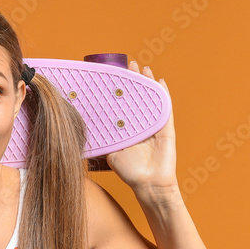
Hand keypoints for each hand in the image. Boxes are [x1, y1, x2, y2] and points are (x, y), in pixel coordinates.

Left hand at [105, 60, 177, 194]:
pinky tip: (160, 82)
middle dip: (135, 79)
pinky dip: (164, 95)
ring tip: (143, 68)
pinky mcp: (166, 129)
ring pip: (152, 98)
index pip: (124, 104)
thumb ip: (103, 139)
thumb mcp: (111, 151)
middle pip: (139, 96)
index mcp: (129, 128)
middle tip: (129, 64)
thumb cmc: (129, 172)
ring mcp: (154, 125)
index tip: (114, 75)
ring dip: (149, 82)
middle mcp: (142, 124)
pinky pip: (166, 108)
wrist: (148, 184)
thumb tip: (83, 128)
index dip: (121, 90)